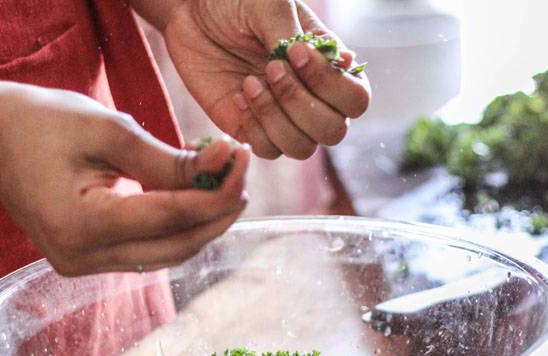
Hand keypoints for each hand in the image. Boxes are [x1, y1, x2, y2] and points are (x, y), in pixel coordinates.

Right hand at [0, 84, 249, 275]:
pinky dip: (172, 229)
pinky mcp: (84, 260)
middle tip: (243, 177)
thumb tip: (225, 166)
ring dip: (199, 225)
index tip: (244, 160)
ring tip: (224, 186)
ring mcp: (80, 265)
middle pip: (174, 248)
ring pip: (163, 256)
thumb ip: (169, 160)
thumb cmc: (40, 122)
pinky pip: (143, 251)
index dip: (216, 194)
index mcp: (81, 225)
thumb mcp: (109, 131)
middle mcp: (80, 258)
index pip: (170, 218)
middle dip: (216, 215)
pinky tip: (192, 200)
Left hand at [160, 0, 369, 159]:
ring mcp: (282, 118)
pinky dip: (255, 127)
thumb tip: (348, 61)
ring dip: (276, 117)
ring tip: (251, 80)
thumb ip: (301, 37)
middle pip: (334, 131)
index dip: (331, 85)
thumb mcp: (270, 6)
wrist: (191, 13)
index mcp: (328, 68)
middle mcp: (312, 99)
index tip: (295, 52)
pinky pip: (267, 150)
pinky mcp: (251, 130)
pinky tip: (239, 95)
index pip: (356, 100)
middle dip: (301, 103)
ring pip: (302, 148)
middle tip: (269, 67)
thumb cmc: (237, 3)